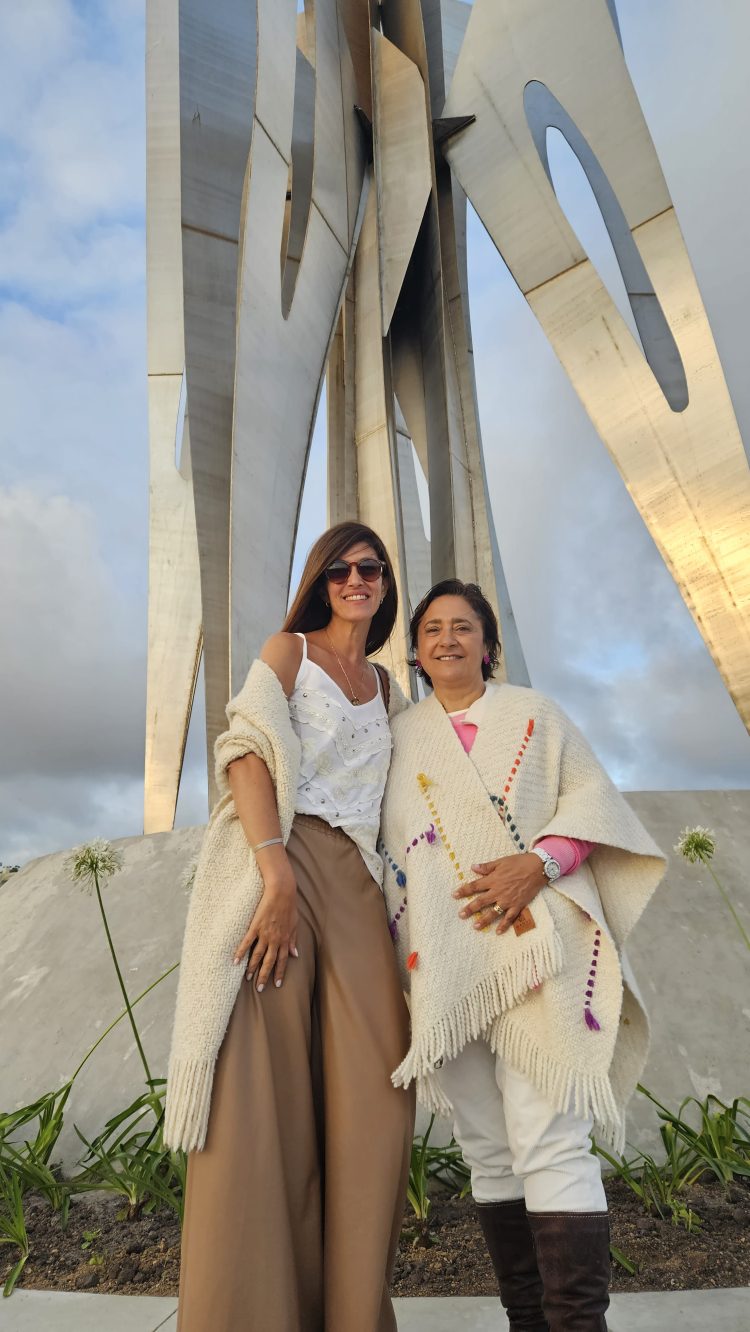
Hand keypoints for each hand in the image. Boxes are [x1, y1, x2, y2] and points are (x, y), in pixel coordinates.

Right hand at [233, 860, 297, 989]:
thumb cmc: (289, 907)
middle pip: (268, 962)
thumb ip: (293, 940)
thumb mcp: (295, 925)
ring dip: (252, 968)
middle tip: (259, 988)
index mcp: (285, 940)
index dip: (279, 973)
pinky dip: (240, 952)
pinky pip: (246, 942)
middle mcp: (275, 940)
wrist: (282, 892)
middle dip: (264, 976)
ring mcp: (264, 934)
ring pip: (257, 955)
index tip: (276, 984)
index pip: (282, 961)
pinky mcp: (255, 927)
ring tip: (247, 978)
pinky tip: (235, 961)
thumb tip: (295, 954)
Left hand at [453, 853, 545, 934]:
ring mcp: (508, 900)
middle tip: (461, 915)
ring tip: (475, 926)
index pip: (475, 886)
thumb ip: (486, 867)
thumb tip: (472, 867)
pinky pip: (509, 918)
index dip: (464, 891)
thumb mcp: (501, 862)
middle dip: (470, 909)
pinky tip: (497, 932)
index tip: (454, 895)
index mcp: (493, 880)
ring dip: (484, 920)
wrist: (538, 868)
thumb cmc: (519, 862)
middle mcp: (499, 891)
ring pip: (493, 912)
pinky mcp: (518, 905)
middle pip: (481, 902)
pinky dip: (504, 925)